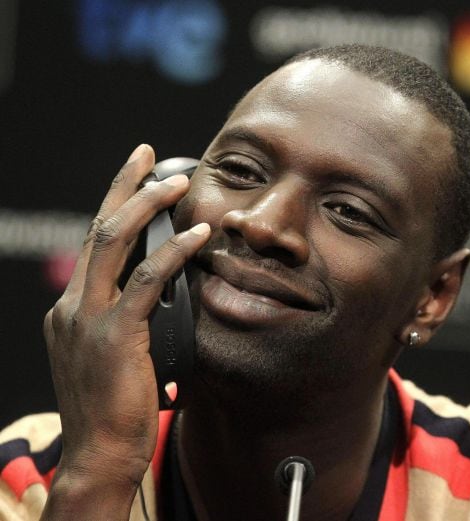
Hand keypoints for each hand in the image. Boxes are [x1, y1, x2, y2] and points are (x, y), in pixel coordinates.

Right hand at [41, 144, 209, 516]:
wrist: (101, 452)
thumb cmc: (115, 408)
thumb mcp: (114, 356)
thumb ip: (128, 322)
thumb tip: (163, 297)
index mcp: (72, 309)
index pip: (94, 246)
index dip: (114, 207)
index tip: (135, 178)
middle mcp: (73, 305)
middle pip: (98, 229)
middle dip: (122, 186)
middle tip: (145, 154)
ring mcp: (87, 317)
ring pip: (113, 241)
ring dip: (146, 205)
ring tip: (176, 182)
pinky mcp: (113, 333)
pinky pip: (147, 280)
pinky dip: (174, 252)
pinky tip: (197, 235)